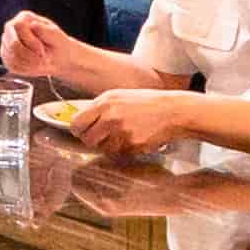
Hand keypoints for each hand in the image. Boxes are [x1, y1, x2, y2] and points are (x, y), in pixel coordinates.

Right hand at [1, 11, 90, 81]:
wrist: (57, 58)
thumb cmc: (58, 44)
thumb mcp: (56, 36)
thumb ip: (45, 30)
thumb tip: (33, 25)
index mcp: (24, 18)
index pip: (18, 26)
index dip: (30, 41)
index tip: (43, 52)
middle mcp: (11, 28)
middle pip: (12, 44)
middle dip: (29, 56)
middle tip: (43, 61)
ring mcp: (6, 42)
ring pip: (12, 57)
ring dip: (29, 64)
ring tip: (41, 63)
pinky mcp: (6, 56)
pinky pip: (11, 65)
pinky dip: (25, 69)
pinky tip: (34, 66)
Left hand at [72, 89, 196, 154]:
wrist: (172, 111)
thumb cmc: (146, 103)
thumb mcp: (120, 96)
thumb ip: (100, 107)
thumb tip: (82, 119)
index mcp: (105, 102)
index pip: (77, 123)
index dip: (78, 130)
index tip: (81, 131)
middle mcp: (111, 117)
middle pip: (87, 139)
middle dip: (92, 140)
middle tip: (100, 137)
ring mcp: (121, 132)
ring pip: (102, 148)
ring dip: (108, 146)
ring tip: (121, 136)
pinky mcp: (132, 145)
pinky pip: (119, 153)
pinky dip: (123, 149)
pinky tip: (133, 138)